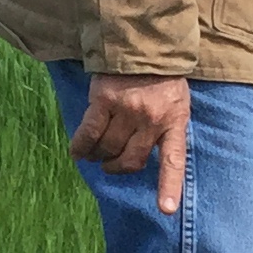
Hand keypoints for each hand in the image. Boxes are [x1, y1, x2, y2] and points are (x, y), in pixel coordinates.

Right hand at [69, 73, 191, 215]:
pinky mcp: (104, 100)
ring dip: (98, 155)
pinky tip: (77, 152)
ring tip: (95, 154)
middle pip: (130, 159)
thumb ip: (165, 128)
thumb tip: (144, 156)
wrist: (144, 43)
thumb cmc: (162, 78)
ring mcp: (127, 110)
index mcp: (174, 122)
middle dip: (118, 166)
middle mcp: (151, 119)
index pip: (173, 161)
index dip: (169, 187)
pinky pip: (89, 133)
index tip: (165, 210)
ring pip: (108, 148)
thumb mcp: (176, 102)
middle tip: (111, 165)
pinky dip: (81, 146)